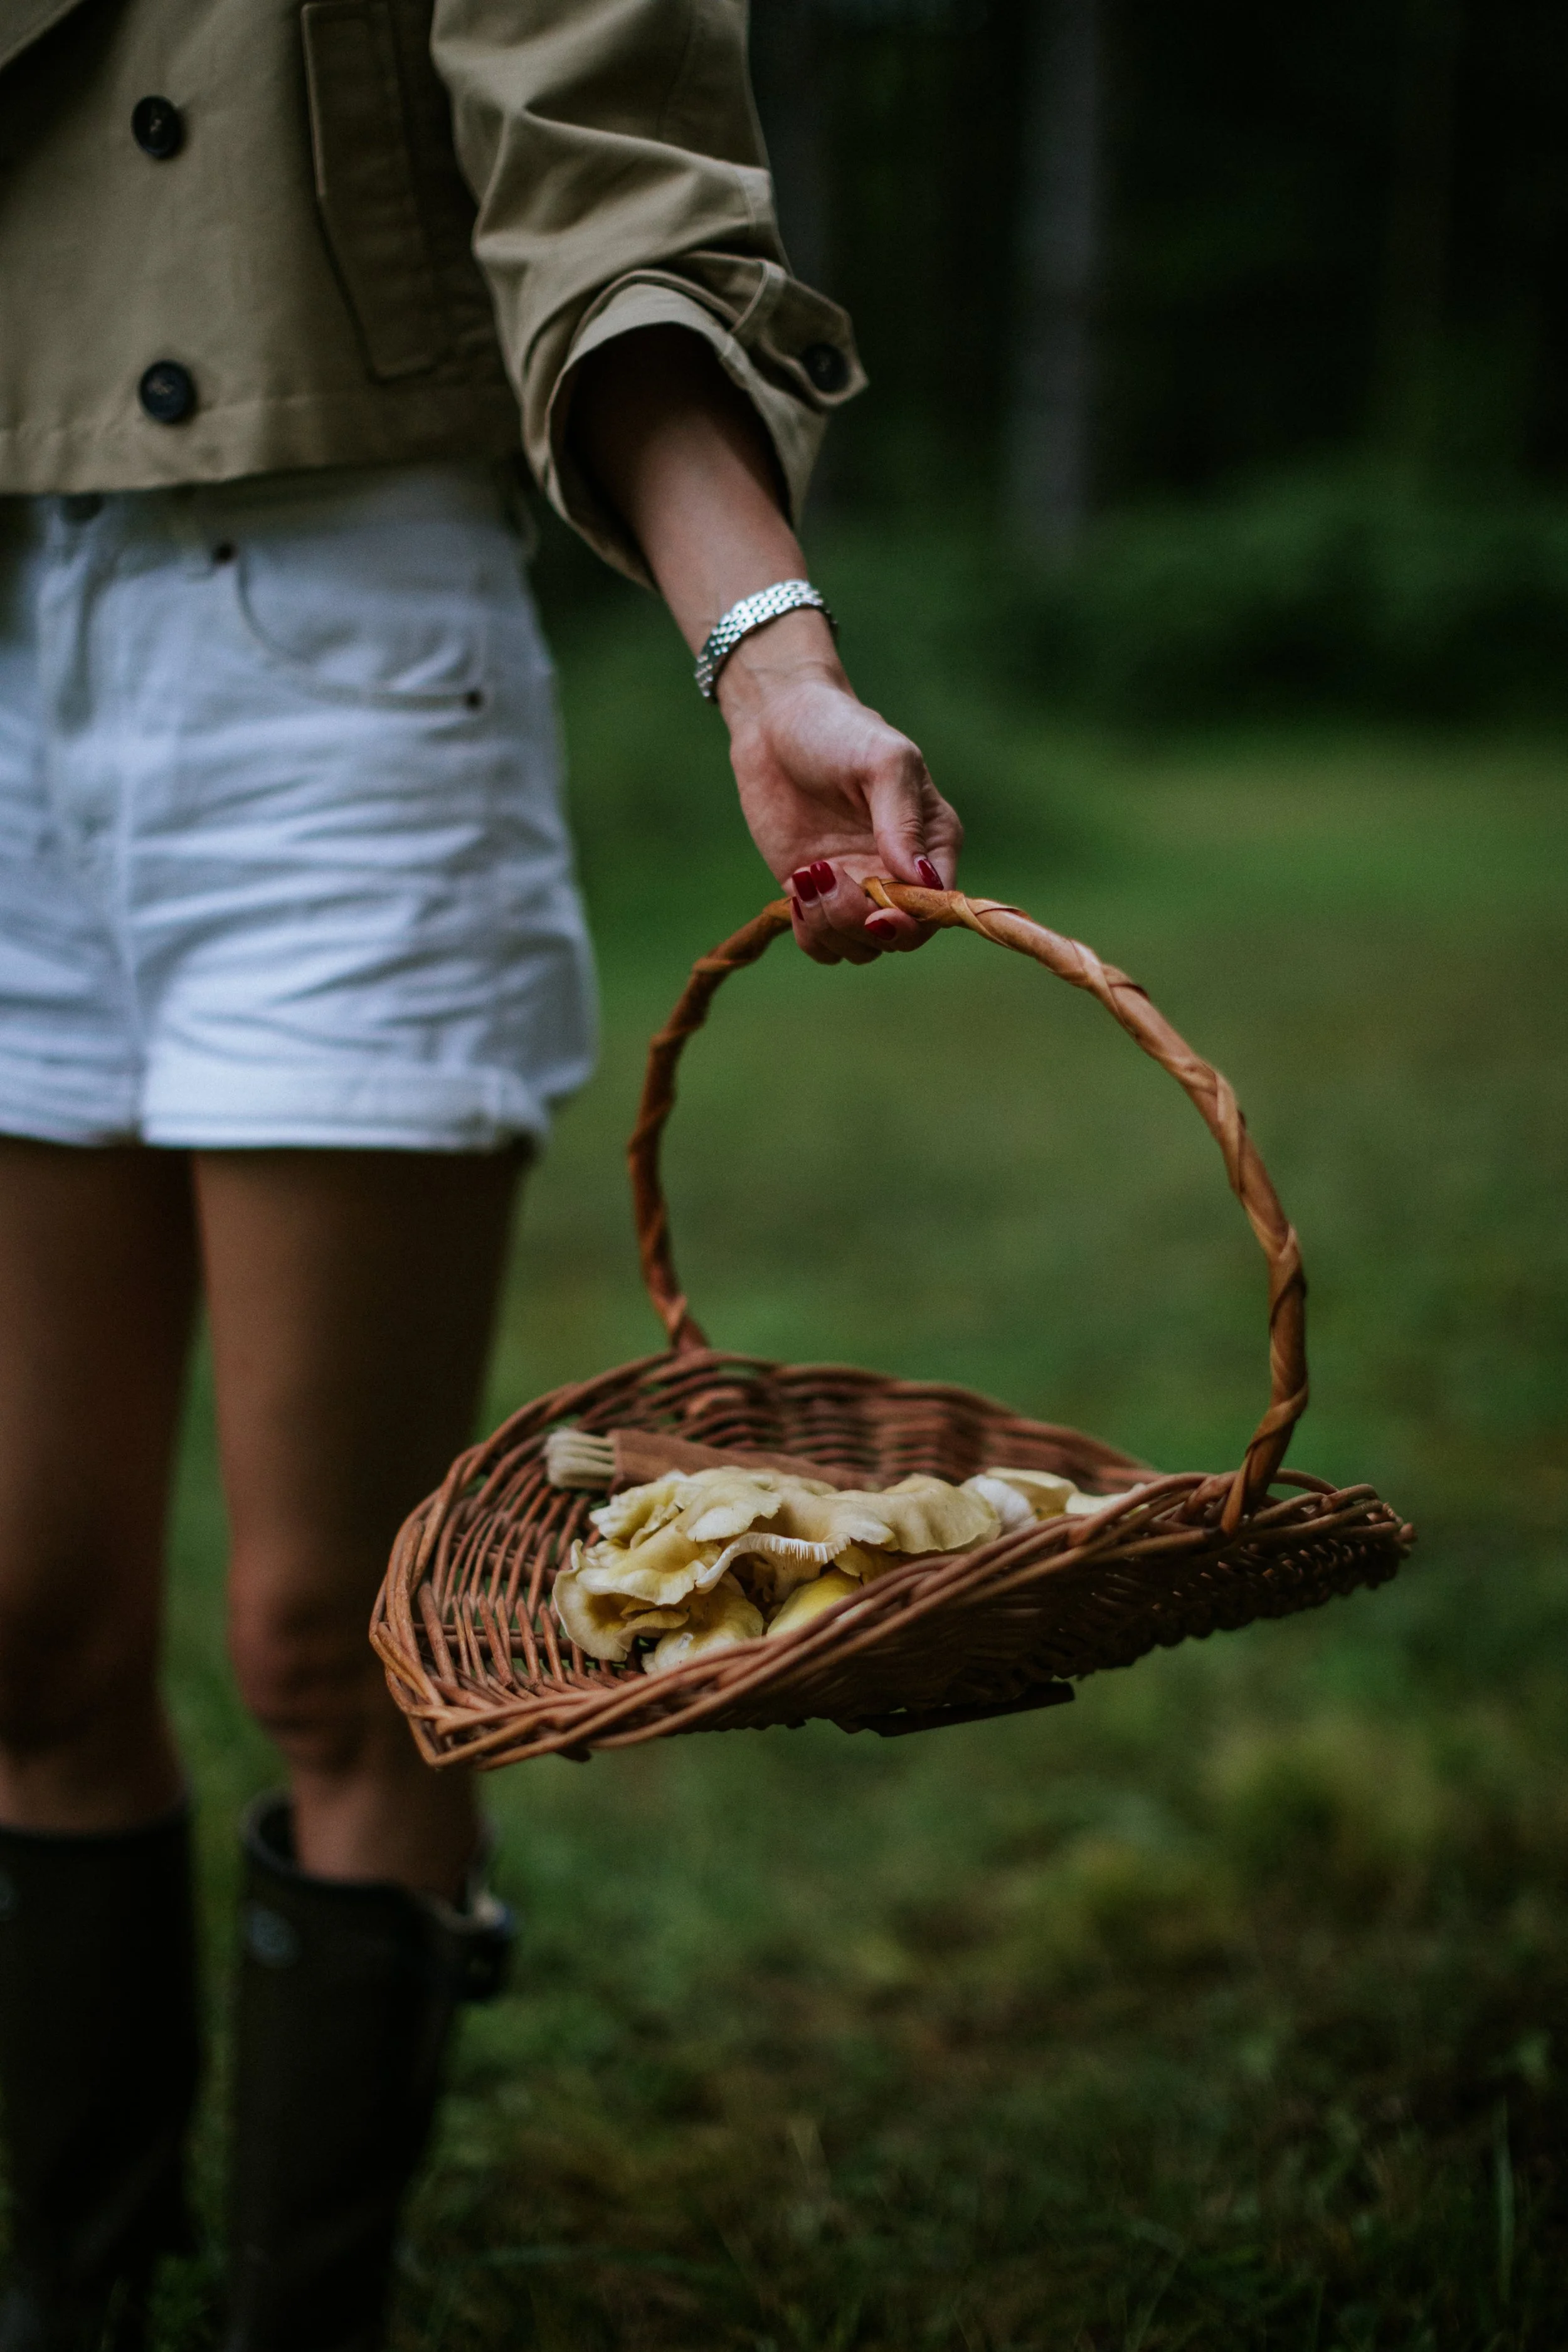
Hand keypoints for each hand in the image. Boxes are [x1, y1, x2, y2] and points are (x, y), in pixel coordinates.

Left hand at [717, 612, 961, 963]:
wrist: (775, 723)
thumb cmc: (840, 730)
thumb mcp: (884, 761)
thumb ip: (903, 820)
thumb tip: (922, 881)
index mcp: (933, 843)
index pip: (938, 907)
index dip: (912, 920)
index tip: (880, 910)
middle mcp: (899, 874)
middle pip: (899, 937)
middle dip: (863, 923)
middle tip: (831, 879)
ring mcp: (857, 887)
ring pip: (859, 947)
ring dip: (831, 926)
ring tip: (809, 877)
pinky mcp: (816, 895)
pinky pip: (822, 944)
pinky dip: (810, 933)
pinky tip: (798, 892)